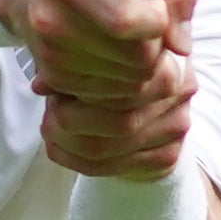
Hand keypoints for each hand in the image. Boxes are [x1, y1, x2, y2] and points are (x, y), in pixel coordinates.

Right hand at [6, 0, 192, 102]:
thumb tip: (182, 45)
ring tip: (129, 33)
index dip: (157, 18)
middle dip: (156, 43)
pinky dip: (125, 76)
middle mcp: (53, 20)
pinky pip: (113, 94)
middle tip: (146, 21)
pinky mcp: (54, 77)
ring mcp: (52, 54)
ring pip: (130, 81)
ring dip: (144, 63)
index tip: (155, 5)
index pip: (126, 21)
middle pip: (137, 58)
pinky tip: (115, 48)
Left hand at [40, 64, 194, 179]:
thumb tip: (41, 85)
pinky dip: (75, 161)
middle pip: (118, 116)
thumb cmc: (116, 72)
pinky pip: (113, 166)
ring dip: (68, 143)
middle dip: (70, 120)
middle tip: (48, 117)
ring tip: (48, 131)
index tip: (51, 89)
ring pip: (110, 146)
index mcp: (163, 52)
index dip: (78, 85)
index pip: (119, 77)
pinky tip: (58, 148)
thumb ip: (71, 62)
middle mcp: (180, 88)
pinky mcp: (168, 155)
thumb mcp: (94, 54)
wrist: (150, 105)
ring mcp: (177, 125)